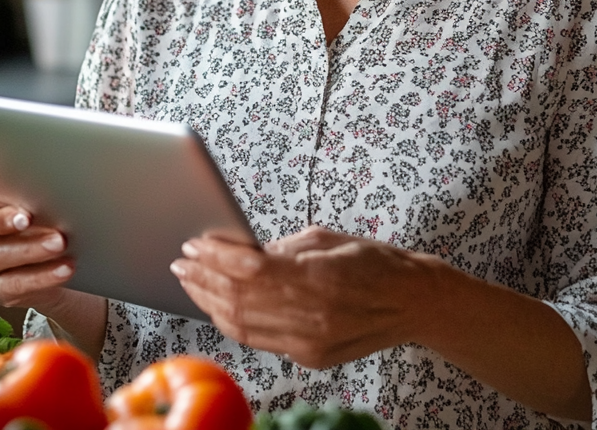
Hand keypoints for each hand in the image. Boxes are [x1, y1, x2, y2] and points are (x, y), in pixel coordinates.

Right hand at [0, 196, 75, 310]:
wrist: (46, 251)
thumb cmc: (32, 215)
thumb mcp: (23, 202)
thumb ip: (21, 199)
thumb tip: (44, 197)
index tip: (26, 217)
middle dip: (26, 243)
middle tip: (59, 238)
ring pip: (0, 266)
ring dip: (35, 257)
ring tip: (63, 250)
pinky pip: (14, 288)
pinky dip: (42, 278)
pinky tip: (63, 270)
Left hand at [170, 225, 436, 368]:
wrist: (414, 302)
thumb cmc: (374, 261)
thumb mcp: (325, 239)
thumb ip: (279, 248)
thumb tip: (237, 251)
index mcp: (317, 279)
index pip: (249, 269)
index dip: (214, 257)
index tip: (193, 244)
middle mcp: (311, 316)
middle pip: (238, 301)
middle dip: (202, 280)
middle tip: (182, 262)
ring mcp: (309, 343)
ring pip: (241, 327)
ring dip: (209, 303)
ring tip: (191, 282)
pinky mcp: (310, 358)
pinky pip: (259, 340)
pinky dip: (233, 321)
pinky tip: (219, 304)